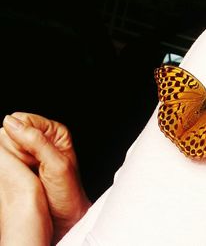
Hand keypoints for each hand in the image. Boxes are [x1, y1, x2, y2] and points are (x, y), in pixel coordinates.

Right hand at [1, 113, 91, 242]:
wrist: (66, 216)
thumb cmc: (67, 192)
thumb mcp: (56, 165)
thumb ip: (36, 142)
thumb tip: (12, 122)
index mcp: (55, 132)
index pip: (23, 120)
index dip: (20, 135)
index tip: (28, 154)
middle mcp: (42, 138)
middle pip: (12, 132)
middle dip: (15, 148)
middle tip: (30, 166)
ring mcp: (29, 151)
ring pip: (5, 145)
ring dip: (11, 159)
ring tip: (28, 172)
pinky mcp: (20, 164)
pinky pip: (4, 158)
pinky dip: (8, 166)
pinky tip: (21, 175)